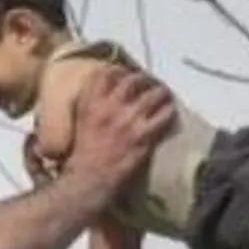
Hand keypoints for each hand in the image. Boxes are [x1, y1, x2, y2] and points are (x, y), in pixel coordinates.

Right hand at [65, 65, 175, 201]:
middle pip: (133, 79)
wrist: (90, 179)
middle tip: (149, 83)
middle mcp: (110, 107)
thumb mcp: (78, 120)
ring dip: (161, 92)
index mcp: (91, 103)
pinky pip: (164, 116)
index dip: (119, 70)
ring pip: (154, 94)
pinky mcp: (143, 136)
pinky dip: (169, 112)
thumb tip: (96, 88)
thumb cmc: (82, 152)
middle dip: (144, 79)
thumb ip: (87, 102)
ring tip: (165, 95)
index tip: (125, 74)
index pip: (106, 73)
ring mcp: (129, 121)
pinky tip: (170, 113)